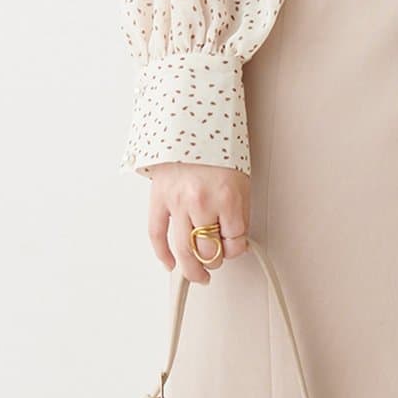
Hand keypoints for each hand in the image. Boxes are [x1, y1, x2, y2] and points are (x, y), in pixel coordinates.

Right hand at [144, 162, 250, 283]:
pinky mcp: (158, 198)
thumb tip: (235, 243)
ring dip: (192, 269)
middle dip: (215, 261)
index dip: (236, 248)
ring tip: (198, 274)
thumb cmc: (218, 150)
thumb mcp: (240, 181)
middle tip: (215, 262)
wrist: (190, 123)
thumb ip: (238, 214)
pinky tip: (170, 264)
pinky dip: (163, 254)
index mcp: (227, 197)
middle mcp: (201, 203)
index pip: (234, 241)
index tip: (235, 246)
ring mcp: (177, 202)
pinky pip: (157, 234)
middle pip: (207, 251)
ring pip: (183, 250)